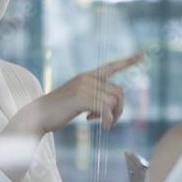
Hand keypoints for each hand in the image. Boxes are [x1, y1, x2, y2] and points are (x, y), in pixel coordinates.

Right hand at [27, 51, 145, 133]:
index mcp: (87, 76)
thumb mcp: (79, 100)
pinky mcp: (81, 97)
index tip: (143, 54)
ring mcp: (83, 86)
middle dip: (119, 109)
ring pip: (114, 101)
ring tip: (100, 123)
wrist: (38, 116)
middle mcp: (87, 78)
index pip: (111, 66)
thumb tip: (112, 104)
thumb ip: (95, 97)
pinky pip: (105, 109)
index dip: (128, 61)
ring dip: (112, 116)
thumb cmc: (59, 111)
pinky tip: (102, 127)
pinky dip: (107, 120)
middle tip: (109, 122)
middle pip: (119, 91)